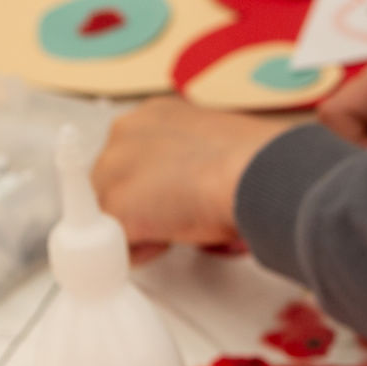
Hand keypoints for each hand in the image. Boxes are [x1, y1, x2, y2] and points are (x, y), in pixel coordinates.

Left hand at [91, 98, 283, 255]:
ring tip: (179, 229)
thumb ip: (194, 160)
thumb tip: (200, 185)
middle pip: (114, 182)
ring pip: (110, 210)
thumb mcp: (219, 146)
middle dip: (141, 205)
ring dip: (139, 227)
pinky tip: (168, 243)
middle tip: (181, 217)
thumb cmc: (256, 162)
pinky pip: (114, 241)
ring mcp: (114, 167)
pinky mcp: (115, 205)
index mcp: (155, 115)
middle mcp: (126, 132)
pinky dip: (138, 251)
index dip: (156, 183)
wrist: (255, 173)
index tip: (178, 195)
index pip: (136, 155)